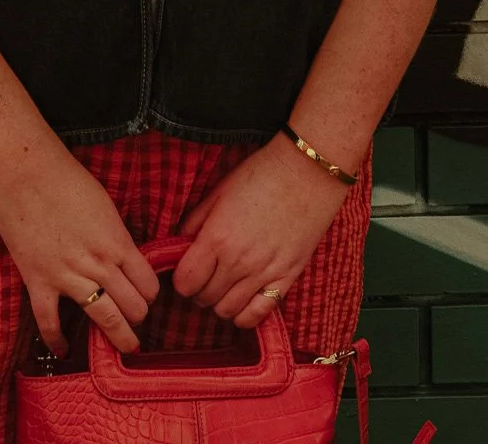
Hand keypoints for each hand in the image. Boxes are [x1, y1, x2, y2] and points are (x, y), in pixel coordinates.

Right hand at [0, 136, 160, 358]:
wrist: (23, 170)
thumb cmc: (66, 178)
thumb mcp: (105, 205)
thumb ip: (116, 235)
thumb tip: (124, 257)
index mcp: (118, 241)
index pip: (148, 284)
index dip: (150, 294)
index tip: (146, 296)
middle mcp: (99, 264)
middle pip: (133, 306)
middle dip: (139, 317)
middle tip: (136, 320)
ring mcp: (68, 276)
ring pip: (105, 319)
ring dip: (120, 336)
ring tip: (126, 345)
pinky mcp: (38, 282)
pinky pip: (50, 322)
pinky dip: (58, 340)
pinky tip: (64, 350)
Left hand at [170, 136, 348, 330]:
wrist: (307, 172)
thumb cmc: (260, 175)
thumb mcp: (219, 191)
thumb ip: (195, 222)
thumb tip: (179, 246)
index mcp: (217, 237)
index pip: (184, 282)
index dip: (181, 279)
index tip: (187, 269)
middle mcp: (237, 262)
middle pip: (204, 299)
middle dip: (199, 289)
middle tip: (206, 274)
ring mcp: (263, 274)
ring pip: (227, 312)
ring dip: (220, 302)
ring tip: (224, 285)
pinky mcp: (286, 278)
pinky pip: (257, 315)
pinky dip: (245, 314)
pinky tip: (244, 298)